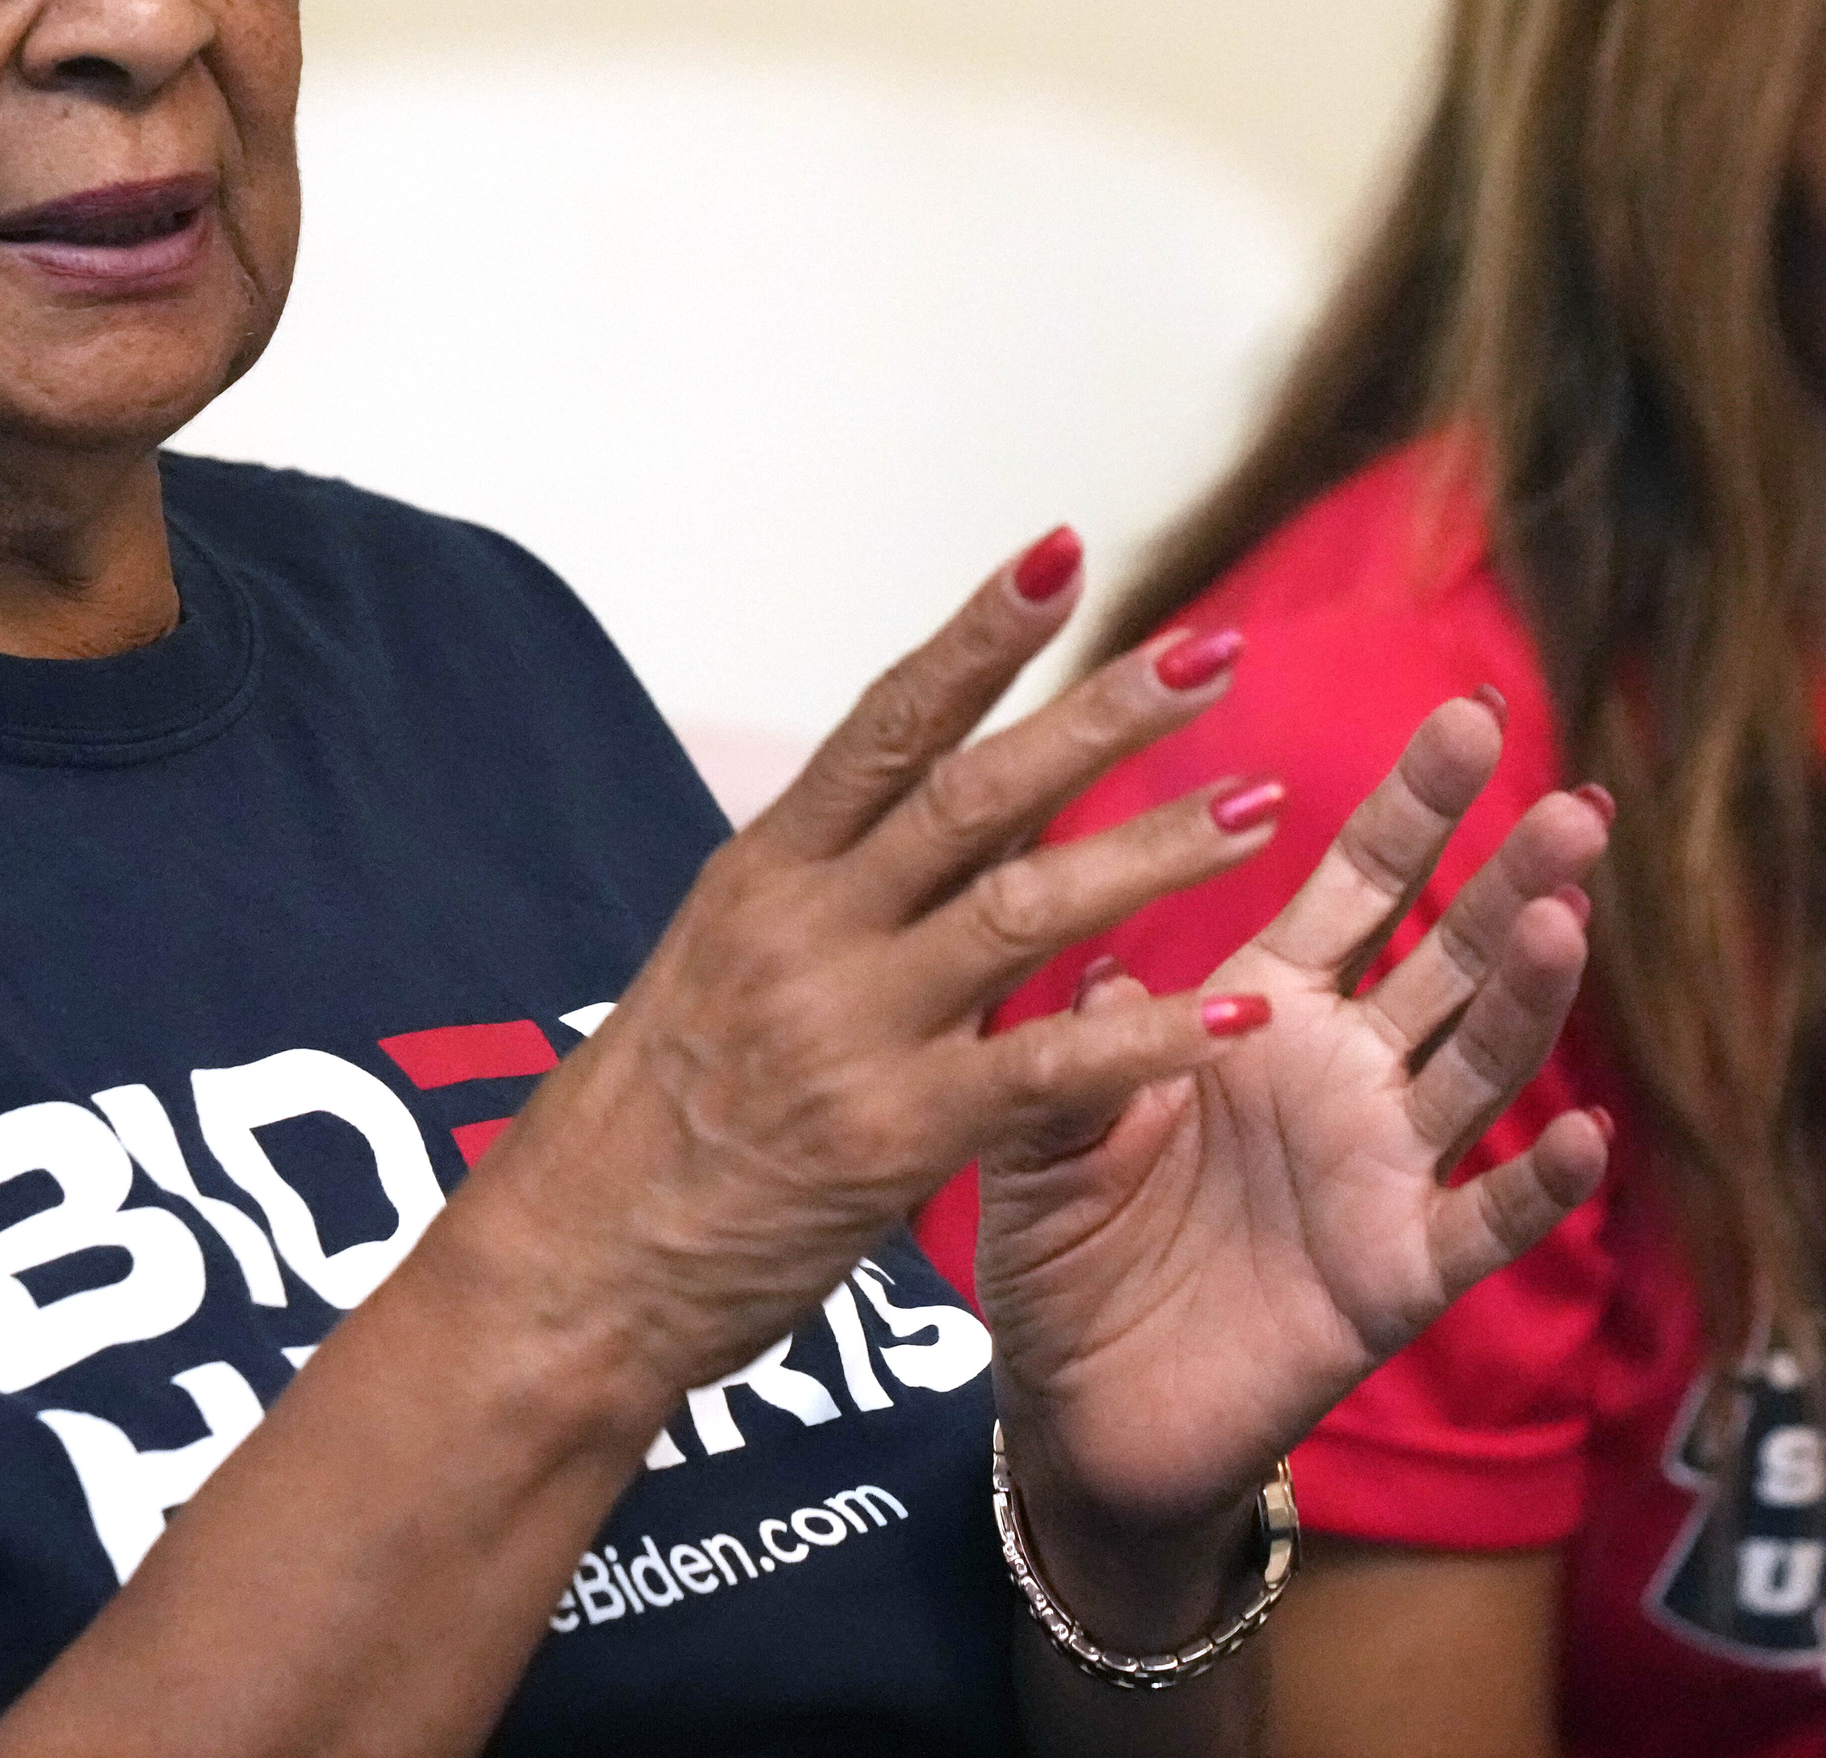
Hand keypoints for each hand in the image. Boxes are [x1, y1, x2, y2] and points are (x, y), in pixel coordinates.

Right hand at [465, 532, 1302, 1417]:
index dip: (979, 634)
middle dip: (1101, 714)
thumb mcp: (726, 963)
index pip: (887, 721)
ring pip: (1024, 908)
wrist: (567, 1274)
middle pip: (974, 790)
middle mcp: (807, 929)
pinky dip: (1145, 1039)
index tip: (1063, 552)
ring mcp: (849, 1028)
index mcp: (765, 871)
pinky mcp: (891, 1139)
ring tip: (1259, 804)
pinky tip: (1234, 1016)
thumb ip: (846, 886)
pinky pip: (1044, 1072)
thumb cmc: (654, 1123)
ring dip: (1152, 851)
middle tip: (1215, 653)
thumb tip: (970, 803)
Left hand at [972, 694, 1609, 1619]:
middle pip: (1450, 955)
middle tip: (1576, 800)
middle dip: (1512, 876)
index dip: (1416, 805)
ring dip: (1530, 996)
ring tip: (1566, 915)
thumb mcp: (1039, 1128)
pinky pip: (1481, 1223)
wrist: (1079, 1414)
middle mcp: (1344, 1074)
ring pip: (1481, 1064)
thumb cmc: (1067, 1249)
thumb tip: (1092, 960)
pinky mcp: (1394, 1275)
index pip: (1360, 884)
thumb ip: (1072, 1045)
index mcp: (1262, 1008)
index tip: (1469, 711)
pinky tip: (1587, 1132)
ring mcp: (1382, 1171)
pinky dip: (1536, 1183)